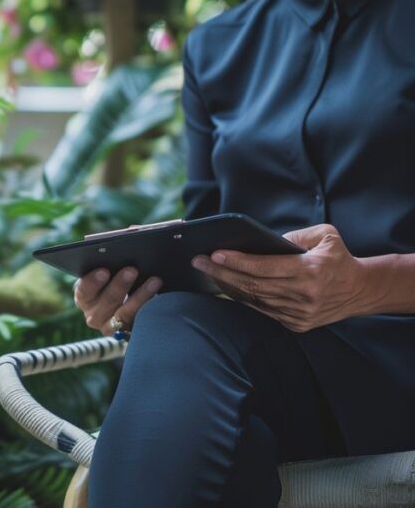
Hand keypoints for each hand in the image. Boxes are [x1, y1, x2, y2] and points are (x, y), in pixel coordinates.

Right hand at [74, 267, 162, 334]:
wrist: (125, 305)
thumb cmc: (114, 280)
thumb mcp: (107, 273)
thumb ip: (108, 264)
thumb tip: (119, 250)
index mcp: (84, 298)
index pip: (84, 291)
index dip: (93, 282)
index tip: (104, 270)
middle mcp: (93, 316)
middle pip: (106, 302)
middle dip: (120, 285)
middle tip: (132, 269)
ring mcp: (110, 327)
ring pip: (124, 314)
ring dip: (140, 296)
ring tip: (154, 281)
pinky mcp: (128, 334)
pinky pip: (139, 322)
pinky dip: (150, 308)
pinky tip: (161, 296)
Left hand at [191, 224, 369, 332]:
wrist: (361, 290)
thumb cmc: (338, 257)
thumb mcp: (325, 235)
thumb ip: (295, 235)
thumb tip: (261, 241)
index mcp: (311, 272)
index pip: (265, 267)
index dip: (237, 261)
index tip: (214, 252)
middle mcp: (304, 295)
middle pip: (253, 284)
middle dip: (221, 271)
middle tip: (197, 260)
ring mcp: (298, 313)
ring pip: (254, 299)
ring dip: (226, 285)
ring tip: (206, 270)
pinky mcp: (295, 324)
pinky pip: (261, 309)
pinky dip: (241, 297)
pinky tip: (224, 285)